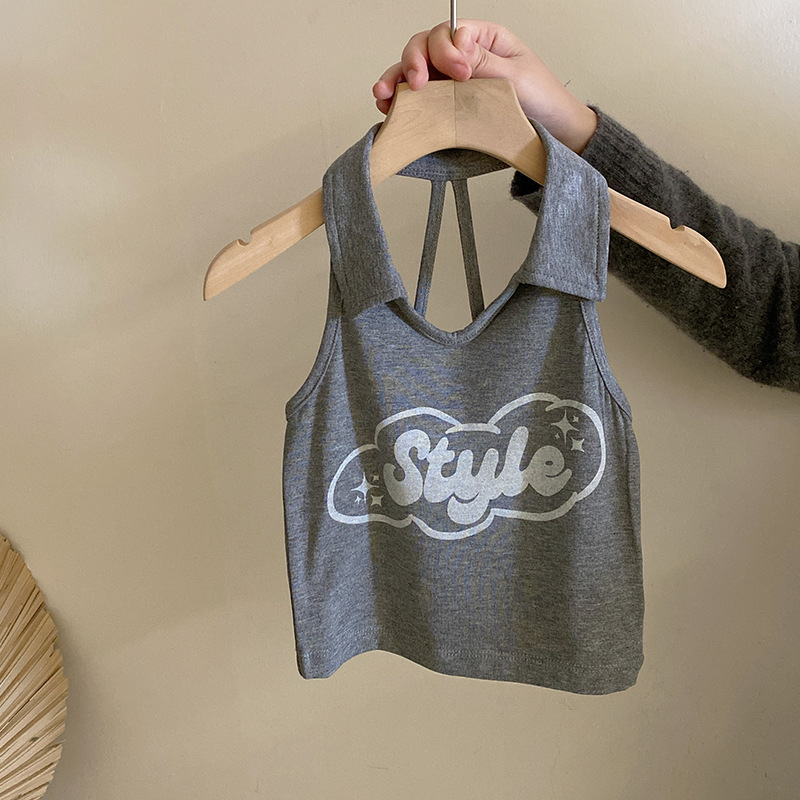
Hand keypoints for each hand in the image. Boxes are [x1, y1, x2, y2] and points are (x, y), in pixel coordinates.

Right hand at [372, 19, 597, 153]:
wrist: (552, 133)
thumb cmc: (542, 100)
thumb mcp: (515, 76)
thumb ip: (482, 60)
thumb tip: (455, 43)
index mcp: (483, 39)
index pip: (449, 32)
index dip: (446, 50)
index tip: (460, 73)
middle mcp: (463, 56)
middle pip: (425, 47)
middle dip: (414, 62)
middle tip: (417, 84)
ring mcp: (451, 82)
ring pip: (415, 71)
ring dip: (396, 79)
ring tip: (385, 94)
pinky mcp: (446, 106)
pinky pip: (418, 98)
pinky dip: (400, 101)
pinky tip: (390, 107)